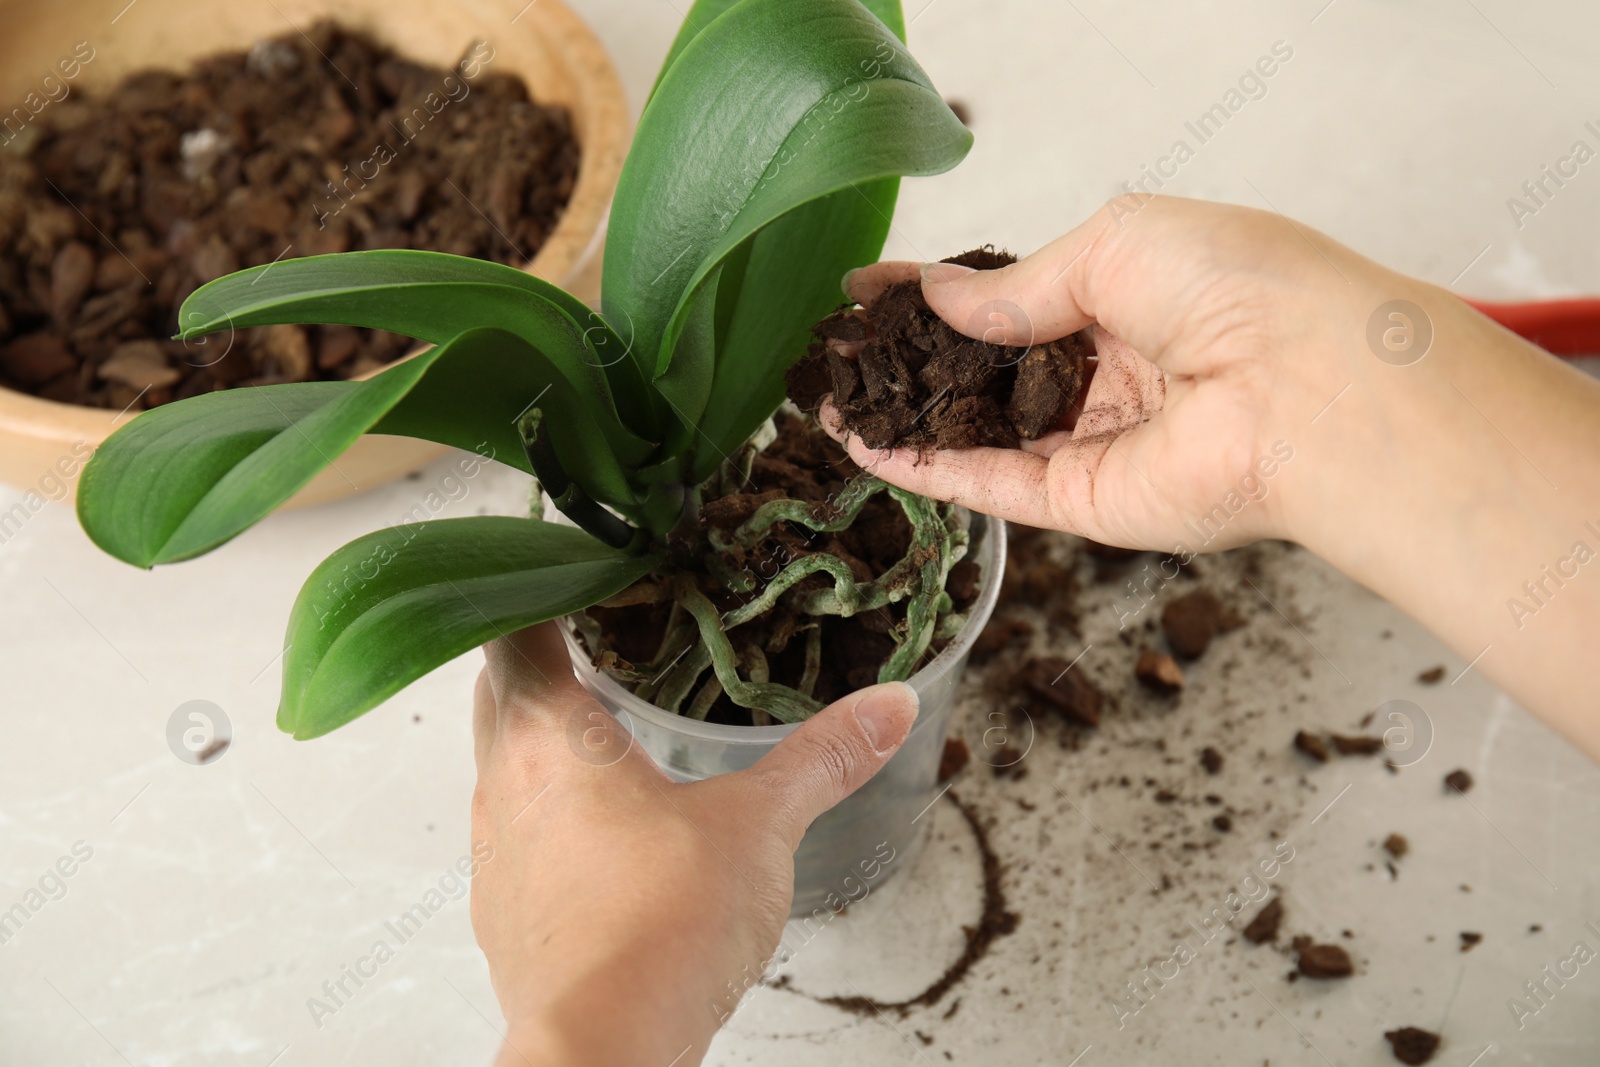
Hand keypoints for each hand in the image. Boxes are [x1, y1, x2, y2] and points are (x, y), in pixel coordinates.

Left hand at [468, 622, 919, 1065]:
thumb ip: (824, 758)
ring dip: (540, 740)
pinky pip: (514, 837)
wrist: (604, 1049)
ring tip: (607, 730)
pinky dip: (547, 814)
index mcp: (550, 737)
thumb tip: (892, 703)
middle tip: (598, 639)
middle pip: (497, 693)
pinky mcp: (504, 915)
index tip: (570, 568)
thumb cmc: (663, 925)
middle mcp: (504, 785)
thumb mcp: (761, 826)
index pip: (513, 630)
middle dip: (539, 660)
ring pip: (501, 766)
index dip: (534, 588)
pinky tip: (605, 832)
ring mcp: (496, 854)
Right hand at [826, 195, 1599, 757]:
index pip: (1010, 296)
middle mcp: (1108, 369)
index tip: (866, 288)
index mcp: (1128, 294)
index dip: (937, 293)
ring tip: (825, 400)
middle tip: (834, 352)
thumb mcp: (1113, 245)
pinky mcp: (1082, 503)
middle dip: (910, 360)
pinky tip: (864, 446)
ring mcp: (1092, 440)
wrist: (1308, 387)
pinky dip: (925, 467)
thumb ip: (1015, 287)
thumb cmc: (1234, 286)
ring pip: (978, 429)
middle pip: (987, 369)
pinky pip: (989, 483)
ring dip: (902, 417)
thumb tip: (936, 299)